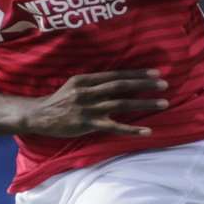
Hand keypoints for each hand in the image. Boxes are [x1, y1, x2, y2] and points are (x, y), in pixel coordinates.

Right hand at [22, 70, 169, 137]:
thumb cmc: (58, 101)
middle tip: (164, 84)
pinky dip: (132, 129)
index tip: (155, 73)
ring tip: (163, 103)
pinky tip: (146, 130)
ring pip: (121, 104)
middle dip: (145, 85)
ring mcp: (88, 108)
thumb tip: (116, 80)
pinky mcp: (87, 124)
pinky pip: (114, 127)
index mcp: (85, 80)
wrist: (38, 116)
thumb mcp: (74, 85)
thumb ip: (93, 83)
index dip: (137, 73)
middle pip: (121, 86)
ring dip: (144, 103)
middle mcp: (88, 92)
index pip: (116, 75)